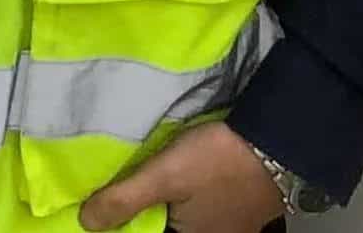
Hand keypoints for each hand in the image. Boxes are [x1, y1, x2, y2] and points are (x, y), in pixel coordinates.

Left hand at [82, 124, 290, 232]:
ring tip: (146, 183)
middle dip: (147, 216)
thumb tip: (86, 223)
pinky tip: (182, 181)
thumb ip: (123, 200)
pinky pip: (206, 210)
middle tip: (123, 193)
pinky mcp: (245, 207)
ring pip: (188, 220)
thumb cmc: (216, 161)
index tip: (112, 208)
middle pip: (170, 227)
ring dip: (168, 207)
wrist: (276, 139)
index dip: (130, 225)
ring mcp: (234, 226)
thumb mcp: (163, 176)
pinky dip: (188, 200)